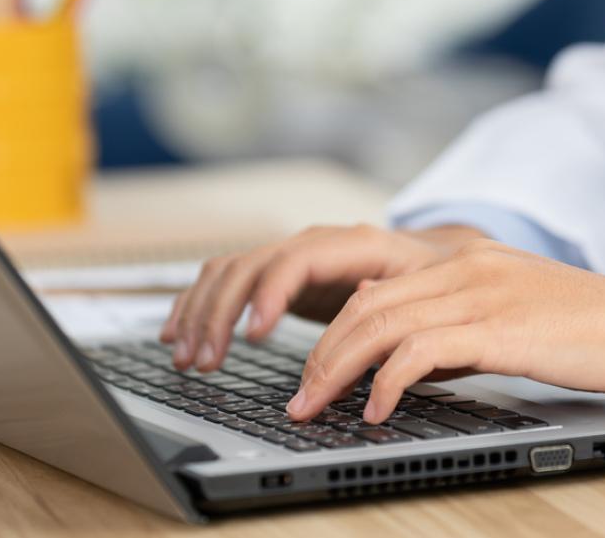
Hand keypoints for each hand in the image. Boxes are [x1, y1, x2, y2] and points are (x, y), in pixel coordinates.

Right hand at [160, 223, 483, 370]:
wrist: (429, 257)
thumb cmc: (430, 276)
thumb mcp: (424, 287)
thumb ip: (392, 298)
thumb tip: (364, 301)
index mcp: (351, 243)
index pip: (296, 260)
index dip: (269, 295)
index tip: (252, 336)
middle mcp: (311, 243)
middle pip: (249, 266)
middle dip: (221, 315)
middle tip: (208, 361)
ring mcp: (289, 255)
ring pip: (227, 272)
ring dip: (200, 314)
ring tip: (187, 358)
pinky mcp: (275, 274)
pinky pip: (222, 280)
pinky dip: (195, 306)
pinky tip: (174, 334)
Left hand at [286, 239, 604, 423]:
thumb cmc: (592, 332)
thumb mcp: (513, 317)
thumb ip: (458, 326)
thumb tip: (401, 353)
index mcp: (466, 260)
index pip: (374, 288)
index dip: (330, 331)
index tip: (308, 372)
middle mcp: (466, 266)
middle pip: (365, 304)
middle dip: (320, 355)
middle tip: (296, 400)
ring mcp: (483, 293)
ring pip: (381, 323)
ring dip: (337, 370)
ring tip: (314, 408)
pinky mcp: (503, 327)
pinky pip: (422, 351)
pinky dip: (388, 382)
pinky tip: (377, 411)